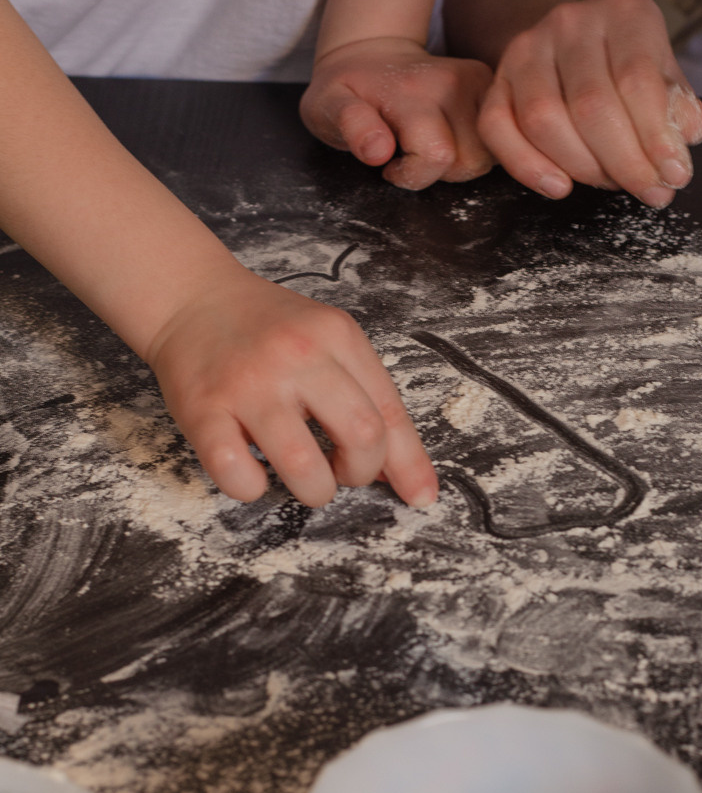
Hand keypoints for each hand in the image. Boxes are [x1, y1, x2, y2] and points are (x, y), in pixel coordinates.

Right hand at [147, 264, 437, 507]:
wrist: (192, 296)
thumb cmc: (268, 329)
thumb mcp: (328, 342)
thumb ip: (366, 396)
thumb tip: (405, 474)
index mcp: (336, 336)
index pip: (390, 411)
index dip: (408, 463)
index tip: (419, 496)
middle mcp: (296, 355)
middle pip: (362, 436)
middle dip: (361, 473)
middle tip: (343, 472)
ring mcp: (248, 383)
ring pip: (303, 466)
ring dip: (314, 491)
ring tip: (306, 480)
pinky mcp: (202, 409)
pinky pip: (236, 473)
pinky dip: (251, 488)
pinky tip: (253, 473)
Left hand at [300, 37, 494, 189]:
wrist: (370, 53)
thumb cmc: (347, 89)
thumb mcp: (327, 106)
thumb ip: (351, 126)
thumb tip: (378, 151)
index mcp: (413, 91)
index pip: (437, 155)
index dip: (413, 174)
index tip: (389, 164)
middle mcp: (454, 81)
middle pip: (471, 160)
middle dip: (441, 171)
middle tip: (411, 153)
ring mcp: (479, 81)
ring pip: (490, 153)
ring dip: (462, 161)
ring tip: (430, 143)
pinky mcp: (491, 84)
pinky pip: (498, 138)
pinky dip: (479, 146)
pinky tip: (452, 135)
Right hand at [477, 0, 701, 206]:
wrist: (571, 45)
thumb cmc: (626, 67)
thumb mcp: (665, 75)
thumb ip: (678, 105)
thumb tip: (686, 135)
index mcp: (624, 13)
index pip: (638, 79)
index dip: (656, 136)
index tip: (673, 175)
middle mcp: (571, 22)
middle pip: (590, 105)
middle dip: (624, 162)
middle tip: (649, 192)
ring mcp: (527, 49)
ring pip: (543, 119)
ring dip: (582, 167)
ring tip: (611, 182)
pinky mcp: (496, 80)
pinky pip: (497, 127)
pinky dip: (526, 165)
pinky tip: (559, 186)